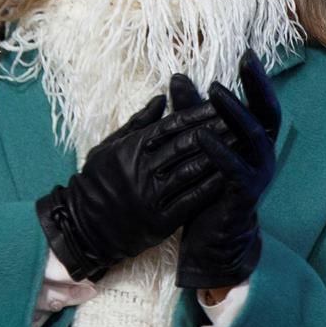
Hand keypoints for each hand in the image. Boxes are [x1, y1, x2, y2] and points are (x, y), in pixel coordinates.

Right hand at [36, 79, 227, 281]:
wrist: (82, 228)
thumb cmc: (95, 182)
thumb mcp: (108, 146)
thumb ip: (137, 123)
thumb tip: (161, 98)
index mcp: (132, 148)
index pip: (172, 125)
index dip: (198, 113)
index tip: (222, 102)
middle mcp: (143, 169)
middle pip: (187, 144)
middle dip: (217, 129)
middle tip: (242, 117)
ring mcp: (152, 195)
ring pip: (192, 170)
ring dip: (220, 156)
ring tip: (243, 143)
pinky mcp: (160, 220)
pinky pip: (191, 200)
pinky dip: (211, 187)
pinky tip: (230, 177)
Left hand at [177, 49, 281, 289]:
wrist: (212, 240)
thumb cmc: (207, 189)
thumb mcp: (198, 144)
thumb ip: (191, 112)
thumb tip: (176, 76)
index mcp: (254, 142)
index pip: (261, 103)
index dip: (257, 79)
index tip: (247, 53)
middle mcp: (263, 155)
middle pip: (267, 113)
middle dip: (257, 85)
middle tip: (246, 60)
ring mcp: (257, 175)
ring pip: (252, 136)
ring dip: (234, 112)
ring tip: (216, 90)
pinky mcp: (244, 195)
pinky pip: (234, 168)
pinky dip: (218, 150)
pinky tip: (201, 135)